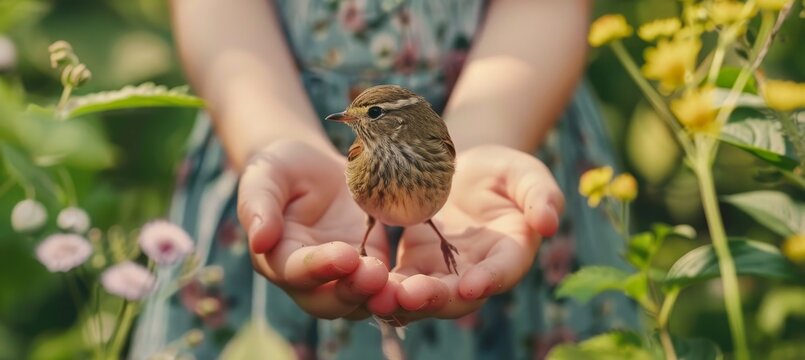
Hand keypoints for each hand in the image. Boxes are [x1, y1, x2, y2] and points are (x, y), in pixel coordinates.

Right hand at [238, 139, 389, 318]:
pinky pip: (388, 285)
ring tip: (402, 285)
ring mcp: (344, 276)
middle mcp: (310, 279)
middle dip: (352, 291)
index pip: (294, 272)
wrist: (314, 166)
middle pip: (328, 301)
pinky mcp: (372, 264)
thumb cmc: (281, 168)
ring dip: (380, 297)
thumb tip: (258, 241)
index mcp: (278, 258)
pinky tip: (424, 278)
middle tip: (375, 273)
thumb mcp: (265, 175)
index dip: (317, 268)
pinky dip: (403, 286)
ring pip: (361, 302)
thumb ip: (258, 205)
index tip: (344, 256)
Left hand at [366, 145, 563, 323]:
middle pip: (457, 296)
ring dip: (402, 300)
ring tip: (379, 297)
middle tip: (410, 295)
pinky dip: (381, 286)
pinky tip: (360, 282)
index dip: (489, 279)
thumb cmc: (501, 171)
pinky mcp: (414, 266)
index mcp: (509, 253)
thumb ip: (541, 195)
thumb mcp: (526, 174)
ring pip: (423, 296)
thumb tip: (549, 222)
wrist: (463, 168)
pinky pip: (397, 282)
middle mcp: (477, 273)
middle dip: (434, 298)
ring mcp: (443, 274)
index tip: (471, 284)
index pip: (502, 271)